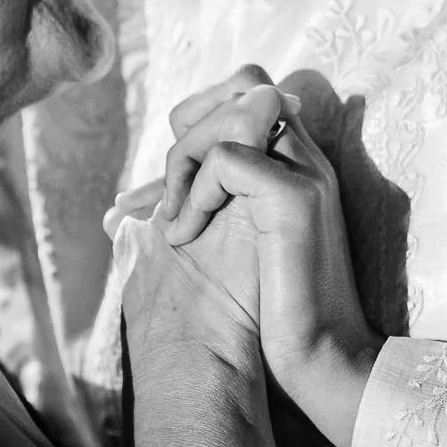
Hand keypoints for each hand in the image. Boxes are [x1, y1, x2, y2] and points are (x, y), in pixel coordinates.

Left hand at [125, 67, 383, 446]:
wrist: (321, 362)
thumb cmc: (273, 315)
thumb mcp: (225, 247)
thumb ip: (196, 207)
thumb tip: (126, 203)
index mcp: (295, 163)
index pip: (247, 89)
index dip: (200, 116)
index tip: (169, 187)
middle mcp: (307, 157)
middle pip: (244, 85)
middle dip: (191, 132)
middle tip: (170, 202)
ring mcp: (306, 172)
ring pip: (232, 114)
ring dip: (186, 165)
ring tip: (177, 225)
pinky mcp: (296, 197)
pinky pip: (226, 159)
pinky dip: (195, 195)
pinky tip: (187, 237)